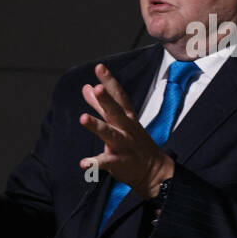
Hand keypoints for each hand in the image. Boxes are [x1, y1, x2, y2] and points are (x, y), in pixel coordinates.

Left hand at [78, 63, 173, 198]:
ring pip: (110, 134)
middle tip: (97, 87)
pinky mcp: (119, 162)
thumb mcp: (120, 120)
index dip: (109, 81)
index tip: (100, 67)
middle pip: (116, 111)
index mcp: (126, 116)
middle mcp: (126, 128)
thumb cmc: (134, 141)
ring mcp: (123, 145)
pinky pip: (105, 163)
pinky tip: (83, 164)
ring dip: (97, 126)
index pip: (118, 96)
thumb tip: (87, 87)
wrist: (153, 170)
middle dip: (107, 99)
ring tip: (83, 118)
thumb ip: (101, 104)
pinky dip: (94, 164)